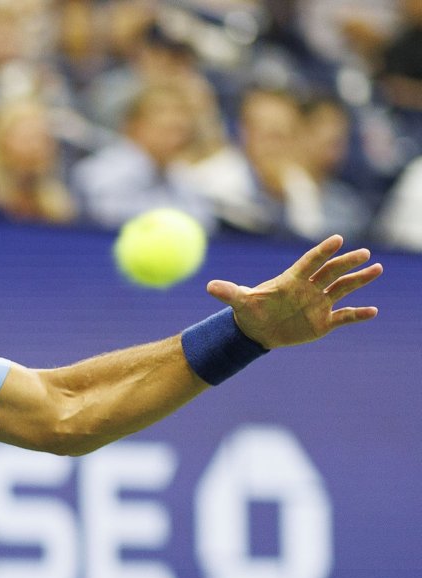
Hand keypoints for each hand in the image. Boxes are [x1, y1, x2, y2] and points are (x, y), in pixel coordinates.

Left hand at [205, 235, 381, 348]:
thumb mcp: (239, 302)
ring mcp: (319, 303)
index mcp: (291, 279)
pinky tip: (373, 312)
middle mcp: (310, 288)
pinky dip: (357, 315)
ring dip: (359, 280)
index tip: (338, 240)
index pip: (309, 262)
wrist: (258, 330)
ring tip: (377, 269)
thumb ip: (229, 293)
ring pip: (343, 289)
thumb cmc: (251, 311)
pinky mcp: (324, 321)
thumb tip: (209, 286)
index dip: (322, 252)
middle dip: (347, 263)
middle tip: (364, 253)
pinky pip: (344, 316)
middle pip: (331, 272)